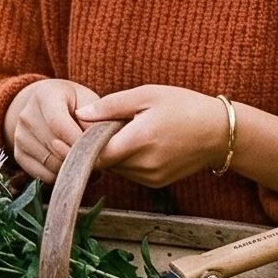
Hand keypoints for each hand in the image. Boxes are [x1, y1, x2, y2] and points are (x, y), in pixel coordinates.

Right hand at [5, 77, 100, 186]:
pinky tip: (67, 164)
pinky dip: (58, 175)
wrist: (47, 107)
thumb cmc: (74, 104)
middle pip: (54, 146)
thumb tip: (97, 145)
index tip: (96, 150)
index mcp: (44, 96)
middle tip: (95, 156)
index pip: (59, 125)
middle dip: (78, 156)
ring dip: (69, 166)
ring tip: (82, 159)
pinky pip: (42, 175)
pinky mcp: (18, 154)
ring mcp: (19, 136)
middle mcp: (26, 115)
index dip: (78, 141)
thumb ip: (94, 120)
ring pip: (50, 163)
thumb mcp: (88, 101)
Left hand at [73, 83, 226, 190]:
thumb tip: (80, 114)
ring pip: (115, 169)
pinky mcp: (157, 183)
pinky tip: (127, 143)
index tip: (57, 138)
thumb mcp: (147, 95)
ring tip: (107, 133)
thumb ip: (111, 106)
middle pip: (104, 163)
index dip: (74, 149)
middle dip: (90, 149)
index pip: (96, 155)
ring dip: (107, 155)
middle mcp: (145, 165)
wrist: (220, 132)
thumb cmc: (184, 106)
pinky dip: (122, 160)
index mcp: (140, 141)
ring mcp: (152, 178)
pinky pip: (129, 173)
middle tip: (79, 130)